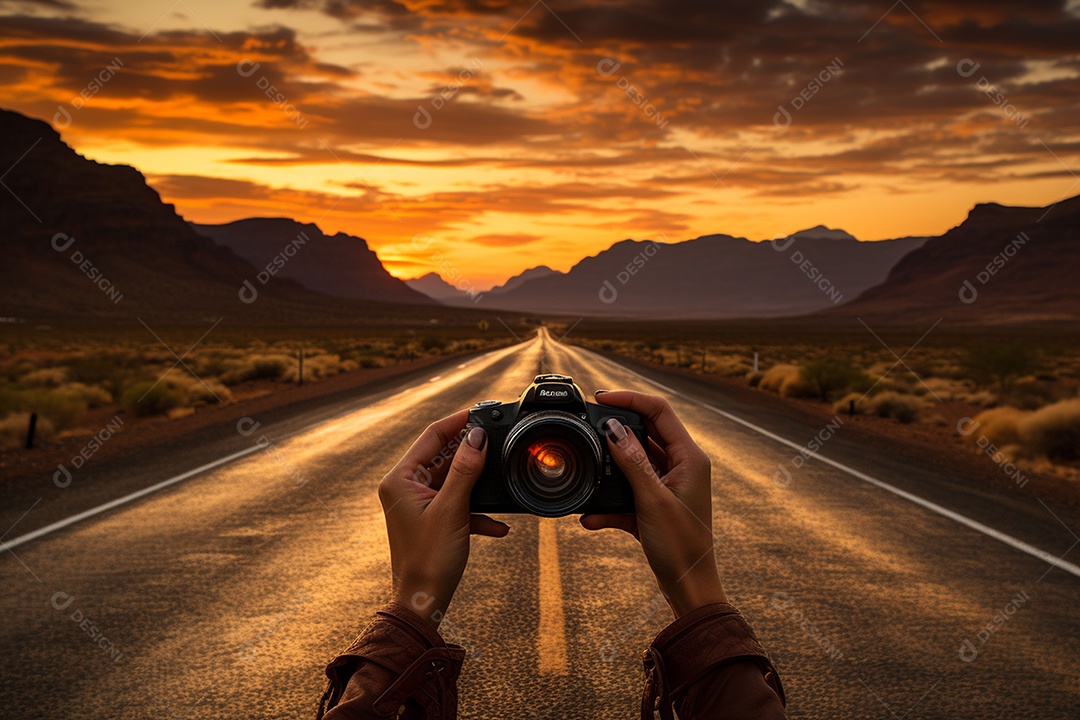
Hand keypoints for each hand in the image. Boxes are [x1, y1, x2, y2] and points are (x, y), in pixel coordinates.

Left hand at [378, 410, 509, 626]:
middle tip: (497, 439)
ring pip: (454, 480)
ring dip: (477, 484)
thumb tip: (478, 436)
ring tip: (500, 477)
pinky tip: (498, 525)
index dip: (457, 422)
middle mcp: (405, 488)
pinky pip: (457, 503)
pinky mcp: (431, 520)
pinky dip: (477, 510)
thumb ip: (465, 470)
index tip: (481, 411)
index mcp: (400, 479)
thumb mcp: (452, 509)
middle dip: (472, 452)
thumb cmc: (430, 560)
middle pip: (443, 456)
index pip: (431, 436)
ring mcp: (418, 504)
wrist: (424, 602)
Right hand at [582, 391, 726, 617]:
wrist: (689, 589)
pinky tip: (591, 517)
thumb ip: (631, 461)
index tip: (600, 397)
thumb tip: (613, 428)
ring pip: (633, 462)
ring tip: (588, 470)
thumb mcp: (652, 500)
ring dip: (610, 469)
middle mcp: (681, 466)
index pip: (660, 411)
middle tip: (587, 428)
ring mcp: (668, 485)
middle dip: (615, 431)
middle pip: (644, 432)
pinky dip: (610, 502)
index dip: (630, 398)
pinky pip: (628, 493)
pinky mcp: (655, 505)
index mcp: (690, 457)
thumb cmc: (681, 547)